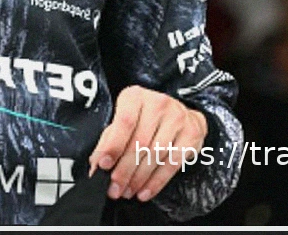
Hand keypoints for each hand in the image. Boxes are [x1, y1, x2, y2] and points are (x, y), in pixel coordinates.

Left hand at [88, 85, 208, 202]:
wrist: (181, 113)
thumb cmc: (146, 117)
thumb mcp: (125, 119)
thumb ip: (109, 140)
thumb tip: (96, 166)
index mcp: (136, 96)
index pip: (125, 122)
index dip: (113, 146)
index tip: (104, 165)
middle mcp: (158, 104)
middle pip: (140, 143)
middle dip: (125, 170)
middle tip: (115, 187)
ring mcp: (178, 119)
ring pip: (155, 155)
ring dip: (139, 179)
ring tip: (127, 191)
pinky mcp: (191, 135)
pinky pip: (172, 164)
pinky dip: (156, 182)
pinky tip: (145, 191)